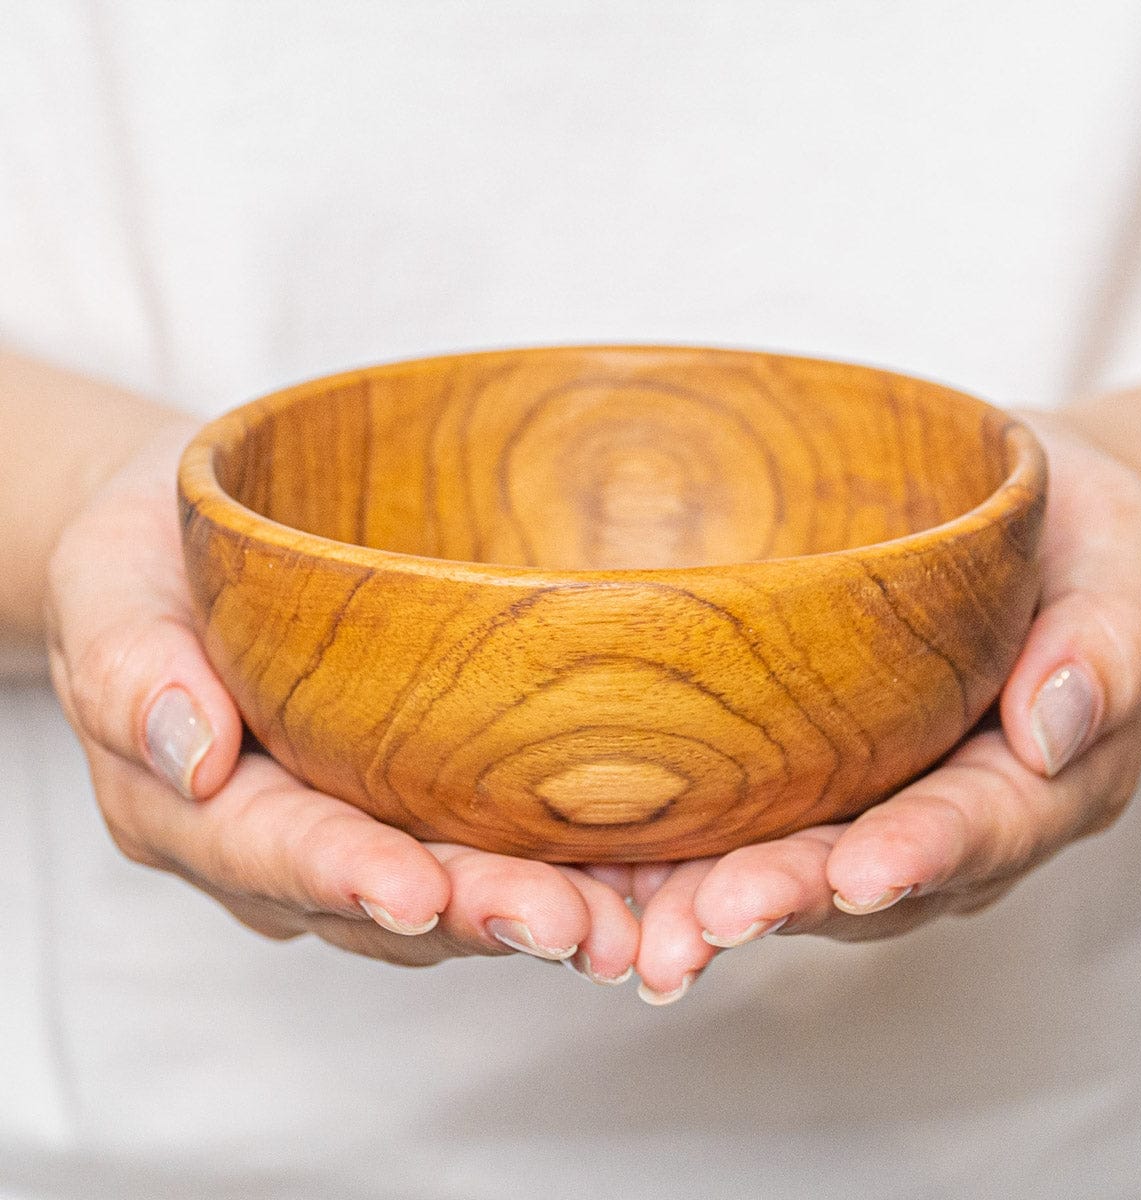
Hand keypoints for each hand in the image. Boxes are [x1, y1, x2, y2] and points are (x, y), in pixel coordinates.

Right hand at [45, 422, 638, 980]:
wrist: (194, 552)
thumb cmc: (149, 563)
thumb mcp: (110, 589)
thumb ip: (132, 670)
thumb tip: (187, 747)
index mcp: (202, 807)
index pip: (274, 850)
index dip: (348, 877)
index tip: (417, 893)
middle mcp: (290, 844)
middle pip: (387, 899)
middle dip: (481, 915)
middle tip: (572, 927)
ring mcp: (364, 831)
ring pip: (455, 894)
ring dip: (539, 910)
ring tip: (630, 922)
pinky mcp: (424, 802)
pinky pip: (492, 845)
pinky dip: (567, 866)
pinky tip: (644, 869)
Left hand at [629, 411, 1140, 1002]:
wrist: (1024, 538)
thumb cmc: (1074, 545)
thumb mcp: (1113, 566)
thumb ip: (1103, 643)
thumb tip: (1057, 724)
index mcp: (1035, 781)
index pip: (979, 827)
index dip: (920, 855)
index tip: (862, 876)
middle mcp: (946, 816)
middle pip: (865, 876)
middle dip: (786, 899)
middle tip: (706, 920)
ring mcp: (872, 805)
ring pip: (794, 869)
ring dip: (715, 902)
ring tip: (640, 927)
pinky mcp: (811, 779)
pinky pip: (748, 826)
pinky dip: (680, 855)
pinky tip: (611, 868)